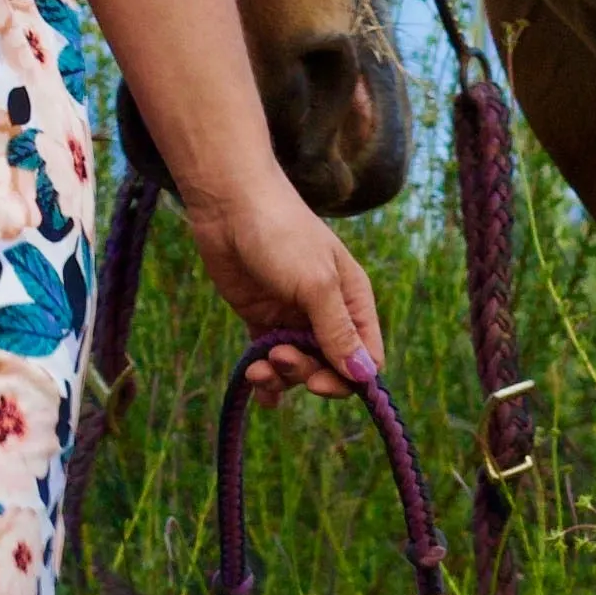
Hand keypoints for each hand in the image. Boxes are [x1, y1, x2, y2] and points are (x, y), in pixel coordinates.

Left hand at [172, 171, 385, 407]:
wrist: (229, 205)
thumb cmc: (281, 234)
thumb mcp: (315, 283)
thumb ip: (337, 331)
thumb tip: (364, 376)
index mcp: (352, 300)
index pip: (366, 357)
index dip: (348, 379)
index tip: (318, 384)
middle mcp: (326, 312)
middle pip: (331, 367)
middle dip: (306, 373)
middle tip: (279, 356)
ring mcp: (293, 317)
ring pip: (299, 367)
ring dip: (281, 377)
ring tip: (258, 367)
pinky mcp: (262, 318)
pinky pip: (270, 360)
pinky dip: (266, 379)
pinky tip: (257, 389)